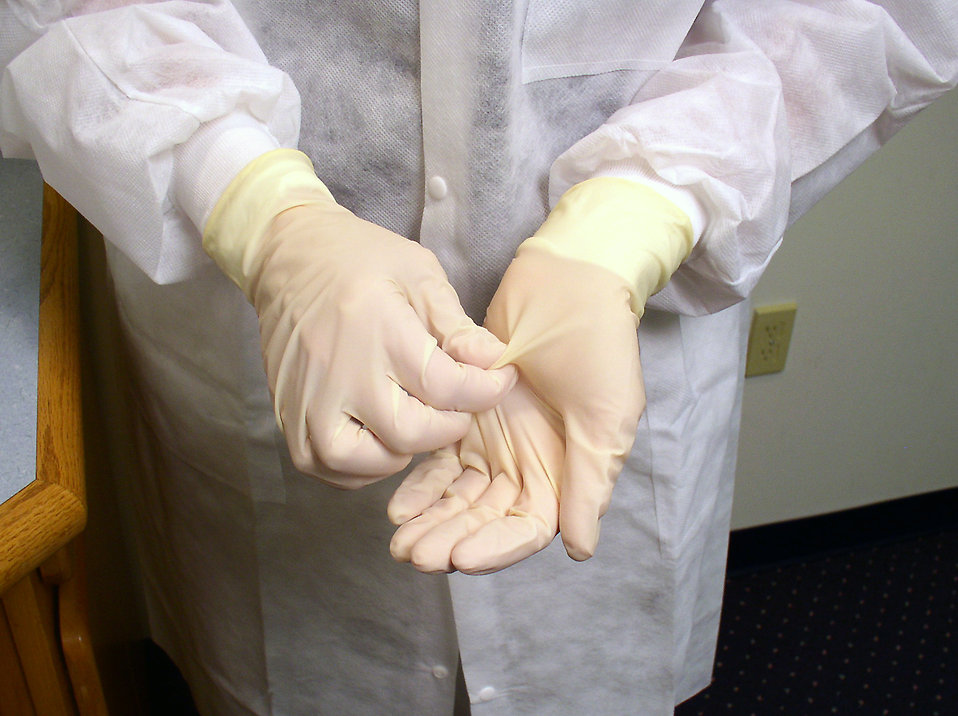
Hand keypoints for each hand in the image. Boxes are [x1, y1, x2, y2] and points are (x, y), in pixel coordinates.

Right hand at [251, 203, 516, 485]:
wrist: (286, 257)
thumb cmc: (358, 259)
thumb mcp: (419, 274)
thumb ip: (456, 326)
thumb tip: (496, 362)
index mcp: (380, 332)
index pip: (446, 387)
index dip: (485, 391)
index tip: (499, 380)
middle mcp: (342, 375)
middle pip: (410, 434)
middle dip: (448, 426)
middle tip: (457, 403)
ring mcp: (310, 402)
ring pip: (366, 462)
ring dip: (402, 451)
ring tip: (415, 420)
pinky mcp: (288, 417)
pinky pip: (327, 467)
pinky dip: (360, 466)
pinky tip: (379, 437)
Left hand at [388, 246, 644, 572]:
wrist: (568, 283)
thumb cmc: (598, 346)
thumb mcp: (605, 415)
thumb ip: (590, 481)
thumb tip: (581, 550)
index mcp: (567, 472)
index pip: (527, 528)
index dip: (496, 548)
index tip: (461, 558)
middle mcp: (529, 465)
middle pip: (486, 518)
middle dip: (452, 539)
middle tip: (415, 555)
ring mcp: (495, 442)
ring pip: (459, 496)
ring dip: (432, 519)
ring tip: (400, 539)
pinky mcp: (465, 414)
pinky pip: (439, 459)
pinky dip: (421, 483)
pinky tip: (398, 504)